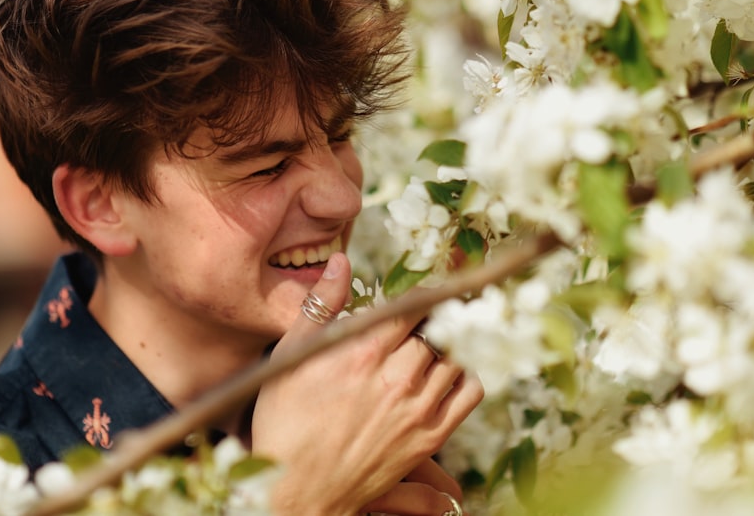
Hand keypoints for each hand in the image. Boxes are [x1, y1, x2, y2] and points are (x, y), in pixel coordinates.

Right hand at [251, 252, 482, 515]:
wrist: (296, 491)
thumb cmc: (285, 421)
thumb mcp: (290, 356)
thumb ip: (321, 305)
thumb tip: (342, 261)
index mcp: (361, 352)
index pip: (413, 305)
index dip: (423, 292)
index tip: (424, 289)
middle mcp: (395, 379)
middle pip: (436, 329)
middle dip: (432, 319)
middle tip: (424, 318)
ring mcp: (416, 411)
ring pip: (454, 356)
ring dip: (448, 344)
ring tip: (433, 342)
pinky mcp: (428, 439)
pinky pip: (469, 393)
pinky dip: (466, 375)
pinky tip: (447, 371)